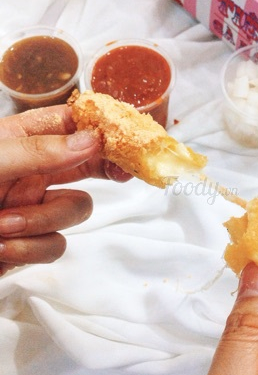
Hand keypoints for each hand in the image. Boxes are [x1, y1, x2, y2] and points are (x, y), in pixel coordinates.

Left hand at [0, 105, 131, 274]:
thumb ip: (39, 151)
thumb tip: (92, 141)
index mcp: (20, 142)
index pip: (72, 126)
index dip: (102, 130)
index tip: (127, 140)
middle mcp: (33, 173)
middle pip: (86, 164)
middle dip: (104, 170)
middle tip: (122, 176)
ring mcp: (34, 209)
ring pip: (76, 209)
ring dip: (44, 220)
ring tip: (3, 225)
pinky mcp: (31, 243)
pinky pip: (56, 244)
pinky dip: (31, 248)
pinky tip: (1, 248)